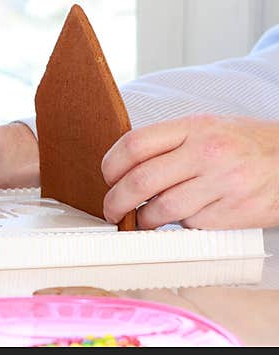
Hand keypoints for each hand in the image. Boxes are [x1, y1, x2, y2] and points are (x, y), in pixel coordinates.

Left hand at [102, 114, 278, 229]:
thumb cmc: (246, 144)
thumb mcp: (207, 128)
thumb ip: (168, 143)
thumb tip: (124, 167)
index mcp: (194, 128)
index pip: (134, 145)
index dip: (110, 166)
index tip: (107, 178)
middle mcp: (207, 153)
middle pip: (140, 181)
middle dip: (116, 201)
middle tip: (112, 210)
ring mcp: (222, 184)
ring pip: (161, 210)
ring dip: (144, 220)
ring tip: (143, 220)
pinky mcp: (234, 214)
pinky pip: (190, 225)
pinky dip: (181, 226)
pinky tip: (186, 217)